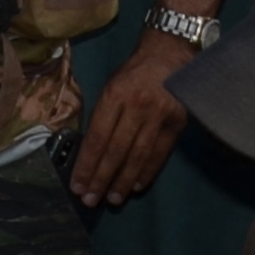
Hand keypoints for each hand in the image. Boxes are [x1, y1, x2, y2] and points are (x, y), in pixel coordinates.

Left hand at [67, 26, 198, 203]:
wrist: (170, 54)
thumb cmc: (134, 72)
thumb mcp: (111, 86)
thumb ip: (103, 116)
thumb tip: (89, 153)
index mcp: (115, 95)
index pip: (97, 137)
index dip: (86, 165)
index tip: (77, 185)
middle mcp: (137, 107)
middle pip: (116, 151)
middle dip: (101, 178)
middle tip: (90, 200)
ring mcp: (159, 116)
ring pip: (138, 156)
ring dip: (123, 181)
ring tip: (112, 200)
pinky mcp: (177, 124)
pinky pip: (159, 154)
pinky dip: (147, 173)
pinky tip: (136, 187)